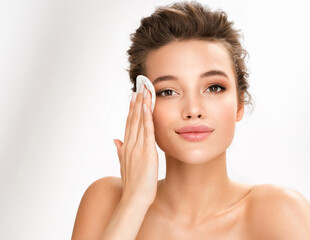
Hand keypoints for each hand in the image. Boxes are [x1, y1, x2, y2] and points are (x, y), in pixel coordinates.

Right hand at [113, 85, 158, 205]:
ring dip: (141, 106)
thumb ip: (120, 151)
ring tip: (143, 91)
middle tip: (139, 88)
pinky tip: (147, 107)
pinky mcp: (146, 151)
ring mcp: (137, 147)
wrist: (135, 198)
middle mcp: (130, 145)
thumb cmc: (132, 185)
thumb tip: (115, 140)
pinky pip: (146, 131)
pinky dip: (146, 118)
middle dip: (136, 103)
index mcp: (126, 148)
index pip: (129, 125)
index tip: (133, 99)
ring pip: (138, 122)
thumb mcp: (124, 165)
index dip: (131, 111)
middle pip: (133, 120)